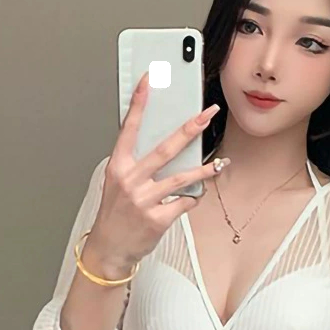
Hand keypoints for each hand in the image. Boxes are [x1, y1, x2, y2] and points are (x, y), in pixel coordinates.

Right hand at [84, 72, 228, 273]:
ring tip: (219, 163)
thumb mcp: (117, 184)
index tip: (149, 80)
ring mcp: (144, 200)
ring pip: (182, 178)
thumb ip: (136, 165)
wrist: (109, 248)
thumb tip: (166, 148)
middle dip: (190, 129)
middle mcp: (130, 181)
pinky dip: (192, 198)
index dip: (139, 103)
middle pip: (165, 149)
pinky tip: (194, 196)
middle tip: (206, 114)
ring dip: (204, 169)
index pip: (129, 128)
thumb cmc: (115, 215)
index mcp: (118, 167)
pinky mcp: (157, 219)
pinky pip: (184, 203)